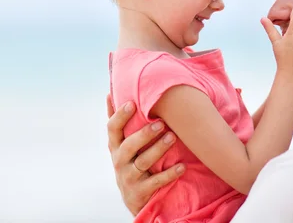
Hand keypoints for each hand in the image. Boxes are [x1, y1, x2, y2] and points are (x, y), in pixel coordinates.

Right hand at [106, 94, 184, 215]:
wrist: (133, 198)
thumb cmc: (130, 160)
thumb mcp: (120, 143)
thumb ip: (118, 121)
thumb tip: (110, 93)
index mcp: (115, 146)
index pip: (113, 129)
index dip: (120, 116)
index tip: (132, 103)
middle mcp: (119, 161)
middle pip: (129, 146)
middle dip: (144, 134)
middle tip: (160, 122)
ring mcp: (129, 177)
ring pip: (143, 162)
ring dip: (158, 149)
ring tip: (173, 137)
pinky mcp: (140, 192)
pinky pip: (156, 182)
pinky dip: (169, 174)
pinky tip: (182, 166)